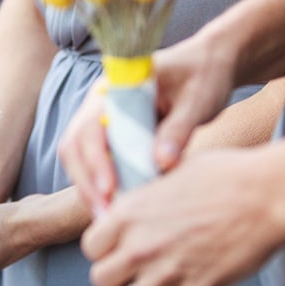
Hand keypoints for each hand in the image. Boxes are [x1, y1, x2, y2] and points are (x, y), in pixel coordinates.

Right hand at [59, 37, 235, 213]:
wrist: (209, 66)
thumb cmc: (204, 77)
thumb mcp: (198, 101)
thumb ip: (178, 129)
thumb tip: (160, 163)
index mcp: (118, 85)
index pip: (91, 125)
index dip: (96, 160)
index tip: (110, 189)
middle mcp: (102, 101)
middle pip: (75, 145)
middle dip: (87, 182)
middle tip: (106, 216)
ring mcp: (103, 117)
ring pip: (80, 157)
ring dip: (90, 188)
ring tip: (109, 220)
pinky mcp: (112, 133)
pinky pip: (96, 162)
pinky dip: (101, 185)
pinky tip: (116, 210)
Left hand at [81, 148, 284, 285]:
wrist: (266, 195)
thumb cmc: (225, 174)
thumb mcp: (173, 170)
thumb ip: (150, 192)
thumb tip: (142, 197)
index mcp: (131, 212)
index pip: (91, 244)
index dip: (100, 250)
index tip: (108, 252)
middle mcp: (141, 245)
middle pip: (101, 278)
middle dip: (108, 280)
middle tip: (118, 278)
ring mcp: (168, 271)